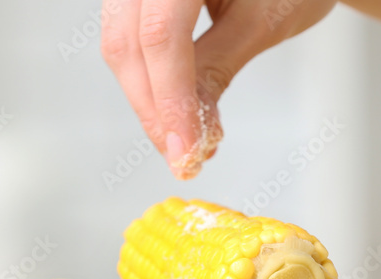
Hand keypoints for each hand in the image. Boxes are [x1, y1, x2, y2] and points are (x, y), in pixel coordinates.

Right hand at [101, 0, 337, 178]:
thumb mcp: (260, 22)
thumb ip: (216, 71)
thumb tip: (189, 132)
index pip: (161, 34)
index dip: (169, 100)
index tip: (184, 149)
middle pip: (127, 42)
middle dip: (154, 109)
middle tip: (183, 155)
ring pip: (120, 43)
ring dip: (149, 99)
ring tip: (184, 138)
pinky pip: (128, 35)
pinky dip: (150, 78)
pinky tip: (174, 109)